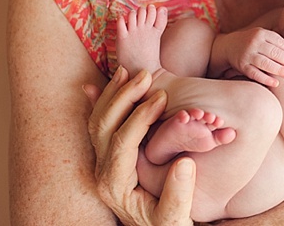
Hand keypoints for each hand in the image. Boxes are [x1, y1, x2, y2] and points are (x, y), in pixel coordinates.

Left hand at [83, 67, 196, 225]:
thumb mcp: (175, 220)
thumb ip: (178, 196)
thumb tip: (185, 164)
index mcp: (116, 184)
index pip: (122, 142)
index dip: (140, 116)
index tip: (162, 98)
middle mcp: (103, 172)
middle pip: (103, 126)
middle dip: (123, 97)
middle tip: (146, 76)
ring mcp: (102, 163)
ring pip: (97, 122)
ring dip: (112, 94)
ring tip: (130, 72)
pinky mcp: (108, 157)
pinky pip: (99, 125)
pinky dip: (100, 102)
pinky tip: (100, 84)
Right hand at [215, 28, 283, 86]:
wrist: (229, 46)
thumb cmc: (252, 42)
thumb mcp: (262, 36)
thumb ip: (276, 41)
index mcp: (261, 33)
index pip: (278, 41)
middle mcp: (253, 43)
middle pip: (273, 52)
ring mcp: (247, 54)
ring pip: (265, 63)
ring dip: (279, 70)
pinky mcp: (242, 66)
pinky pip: (255, 73)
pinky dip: (266, 79)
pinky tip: (276, 83)